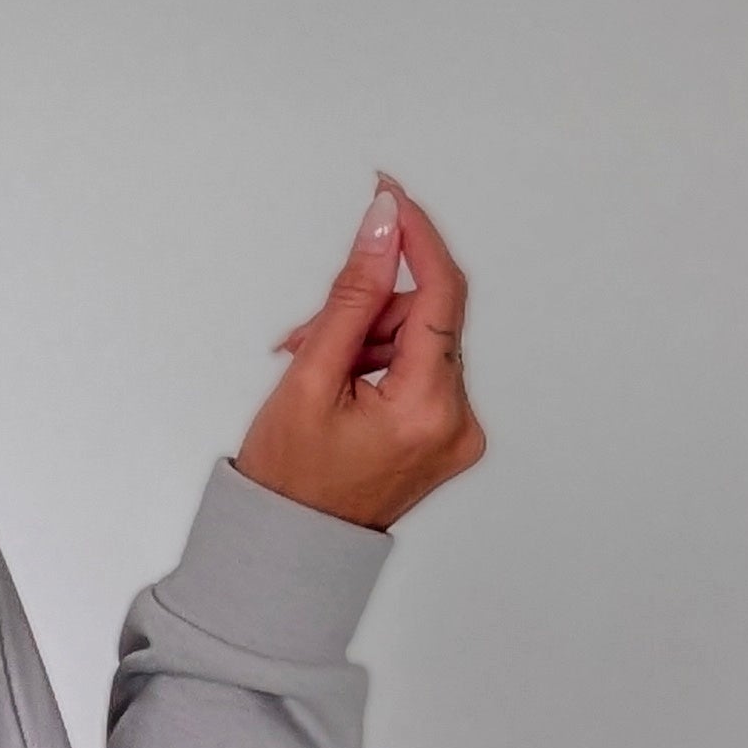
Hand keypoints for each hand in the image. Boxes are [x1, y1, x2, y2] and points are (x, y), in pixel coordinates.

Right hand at [234, 177, 484, 533]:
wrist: (290, 549)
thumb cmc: (290, 482)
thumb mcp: (310, 377)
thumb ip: (352, 294)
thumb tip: (382, 224)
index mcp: (428, 409)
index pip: (442, 292)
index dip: (416, 236)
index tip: (389, 197)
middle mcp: (458, 421)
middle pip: (428, 317)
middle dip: (368, 309)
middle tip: (310, 333)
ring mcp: (457, 431)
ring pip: (421, 341)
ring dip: (368, 338)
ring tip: (316, 369)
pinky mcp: (447, 434)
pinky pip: (421, 370)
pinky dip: (380, 363)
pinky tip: (341, 383)